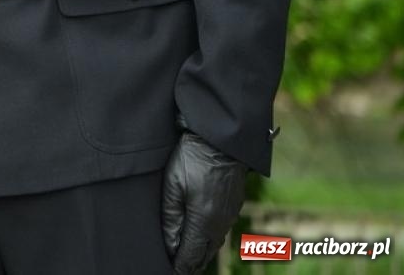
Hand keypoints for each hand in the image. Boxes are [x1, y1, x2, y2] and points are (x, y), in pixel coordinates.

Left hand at [162, 130, 247, 274]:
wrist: (222, 141)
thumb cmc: (192, 160)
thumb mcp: (172, 186)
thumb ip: (170, 217)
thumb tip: (170, 245)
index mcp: (204, 221)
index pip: (191, 254)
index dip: (180, 266)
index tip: (171, 272)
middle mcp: (220, 223)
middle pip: (205, 252)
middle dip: (191, 263)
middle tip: (178, 268)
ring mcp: (230, 214)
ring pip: (215, 243)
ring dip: (201, 252)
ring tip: (188, 257)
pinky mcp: (234, 205)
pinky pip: (221, 231)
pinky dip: (210, 239)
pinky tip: (202, 237)